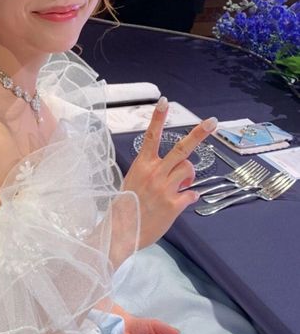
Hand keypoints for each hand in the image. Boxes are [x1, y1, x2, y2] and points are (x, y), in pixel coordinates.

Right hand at [122, 97, 216, 247]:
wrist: (120, 231)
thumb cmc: (125, 205)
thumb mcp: (133, 181)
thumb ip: (152, 172)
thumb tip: (174, 173)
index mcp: (142, 165)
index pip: (151, 136)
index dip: (158, 118)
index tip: (164, 102)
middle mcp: (154, 173)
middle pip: (181, 149)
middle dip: (198, 134)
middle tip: (212, 121)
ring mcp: (165, 188)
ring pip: (188, 169)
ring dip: (189, 175)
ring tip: (183, 184)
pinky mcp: (174, 204)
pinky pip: (191, 194)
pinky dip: (189, 196)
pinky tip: (183, 200)